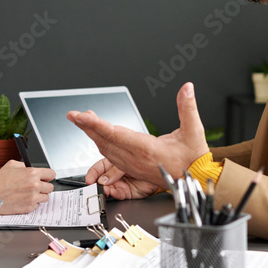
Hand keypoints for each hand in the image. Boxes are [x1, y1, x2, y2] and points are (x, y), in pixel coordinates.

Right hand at [0, 160, 54, 213]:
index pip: (51, 174)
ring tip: (29, 194)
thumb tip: (29, 168)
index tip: (46, 178)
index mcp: (32, 173)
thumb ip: (24, 165)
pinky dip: (32, 203)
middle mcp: (34, 185)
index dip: (48, 176)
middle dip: (44, 186)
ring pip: (45, 197)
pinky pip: (37, 205)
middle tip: (36, 187)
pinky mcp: (29, 207)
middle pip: (50, 187)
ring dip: (40, 196)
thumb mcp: (11, 165)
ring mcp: (32, 198)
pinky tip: (24, 199)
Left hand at [67, 82, 208, 188]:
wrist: (194, 180)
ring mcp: (132, 165)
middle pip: (105, 141)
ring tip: (82, 120)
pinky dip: (101, 143)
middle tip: (73, 115)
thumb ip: (188, 107)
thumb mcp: (194, 131)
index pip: (116, 134)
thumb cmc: (193, 158)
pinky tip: (95, 135)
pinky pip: (110, 156)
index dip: (96, 125)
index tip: (81, 117)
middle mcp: (136, 158)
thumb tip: (187, 87)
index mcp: (147, 149)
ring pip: (105, 149)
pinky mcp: (132, 167)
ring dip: (92, 134)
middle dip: (87, 127)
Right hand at [84, 157, 160, 200]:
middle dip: (96, 184)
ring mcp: (119, 184)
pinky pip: (117, 195)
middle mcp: (114, 175)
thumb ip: (114, 171)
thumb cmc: (143, 162)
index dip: (92, 174)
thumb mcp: (125, 163)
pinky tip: (112, 192)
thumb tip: (103, 180)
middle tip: (94, 186)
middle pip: (101, 180)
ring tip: (104, 189)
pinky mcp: (125, 193)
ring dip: (104, 190)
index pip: (98, 169)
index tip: (88, 179)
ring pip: (107, 189)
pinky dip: (114, 194)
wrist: (158, 170)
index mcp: (112, 163)